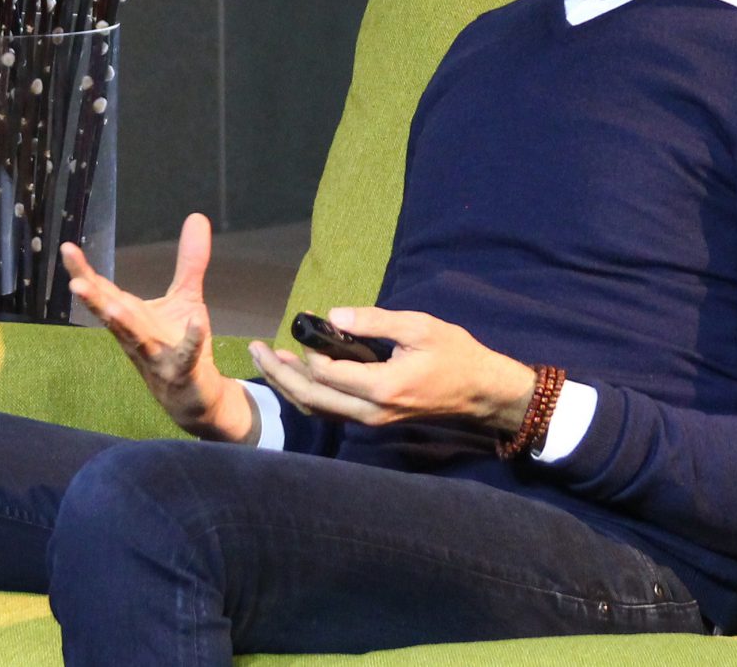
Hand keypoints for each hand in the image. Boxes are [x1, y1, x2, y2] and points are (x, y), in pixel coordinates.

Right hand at [61, 212, 257, 443]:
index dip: (84, 271)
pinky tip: (196, 321)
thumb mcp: (186, 297)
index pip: (103, 290)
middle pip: (110, 314)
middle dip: (93, 299)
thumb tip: (196, 216)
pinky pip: (185, 355)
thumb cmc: (180, 345)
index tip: (67, 249)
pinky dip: (190, 339)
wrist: (194, 396)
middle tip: (74, 283)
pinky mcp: (182, 372)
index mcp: (131, 316)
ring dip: (124, 326)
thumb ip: (189, 261)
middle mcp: (135, 336)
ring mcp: (155, 357)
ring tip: (112, 309)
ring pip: (136, 340)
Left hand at [246, 306, 537, 434]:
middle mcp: (371, 412)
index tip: (303, 324)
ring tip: (266, 359)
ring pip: (318, 410)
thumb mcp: (420, 327)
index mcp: (382, 387)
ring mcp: (371, 421)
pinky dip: (308, 393)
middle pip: (312, 398)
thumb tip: (332, 315)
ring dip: (289, 386)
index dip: (308, 351)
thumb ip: (374, 321)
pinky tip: (295, 374)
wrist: (481, 392)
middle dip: (280, 374)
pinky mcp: (373, 420)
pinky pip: (331, 411)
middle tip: (255, 349)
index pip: (327, 374)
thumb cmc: (455, 354)